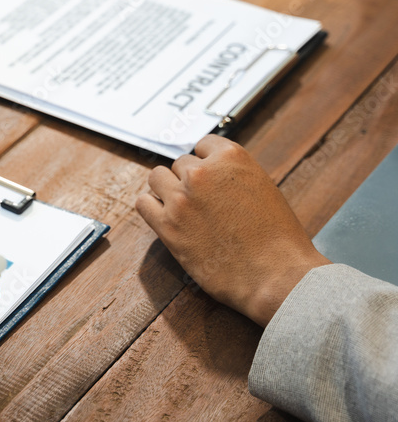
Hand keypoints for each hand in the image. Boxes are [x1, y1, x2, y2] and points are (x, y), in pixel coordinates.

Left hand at [136, 135, 329, 326]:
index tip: (209, 178)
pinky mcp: (167, 225)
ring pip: (157, 178)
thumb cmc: (278, 239)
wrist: (276, 276)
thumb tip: (213, 175)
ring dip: (167, 190)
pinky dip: (152, 208)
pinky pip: (143, 203)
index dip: (206, 162)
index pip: (203, 145)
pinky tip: (164, 217)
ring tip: (182, 208)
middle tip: (202, 203)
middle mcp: (202, 173)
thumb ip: (233, 176)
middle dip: (190, 181)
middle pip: (181, 164)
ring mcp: (181, 198)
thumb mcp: (263, 189)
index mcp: (231, 157)